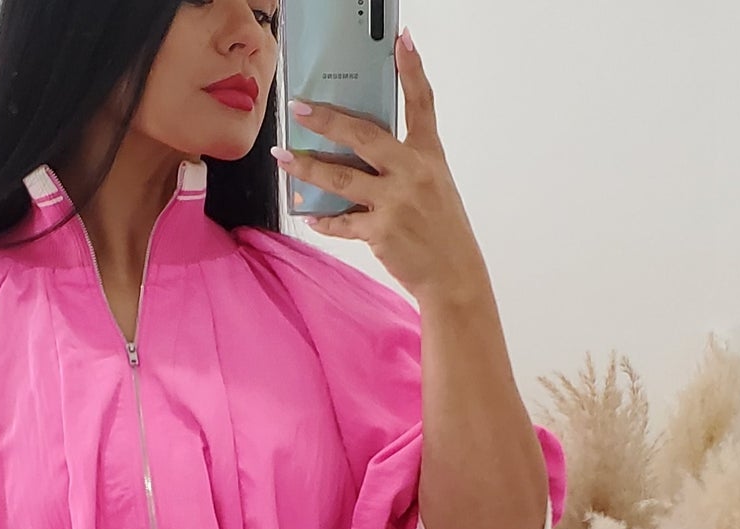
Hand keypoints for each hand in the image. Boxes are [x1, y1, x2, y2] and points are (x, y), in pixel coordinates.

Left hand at [274, 30, 486, 306]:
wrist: (454, 277)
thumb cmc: (443, 232)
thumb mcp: (434, 187)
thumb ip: (402, 166)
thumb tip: (357, 155)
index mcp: (428, 156)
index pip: (422, 103)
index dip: (412, 70)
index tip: (402, 41)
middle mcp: (412, 172)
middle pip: (363, 135)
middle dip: (326, 120)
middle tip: (300, 107)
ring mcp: (395, 201)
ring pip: (341, 178)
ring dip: (307, 167)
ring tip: (284, 157)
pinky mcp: (381, 231)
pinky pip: (343, 223)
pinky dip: (324, 220)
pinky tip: (308, 215)